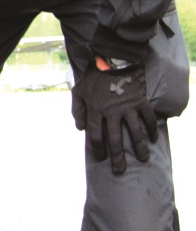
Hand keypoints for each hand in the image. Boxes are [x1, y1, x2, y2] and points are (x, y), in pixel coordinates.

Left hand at [71, 56, 158, 173]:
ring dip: (140, 147)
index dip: (97, 149)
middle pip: (115, 140)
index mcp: (95, 110)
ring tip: (143, 159)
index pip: (96, 136)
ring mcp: (128, 107)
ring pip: (136, 132)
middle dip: (117, 158)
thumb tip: (80, 129)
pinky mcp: (141, 100)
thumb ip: (76, 110)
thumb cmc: (93, 76)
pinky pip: (148, 118)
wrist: (113, 59)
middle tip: (120, 171)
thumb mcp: (78, 91)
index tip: (100, 158)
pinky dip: (152, 129)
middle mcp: (112, 112)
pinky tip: (154, 139)